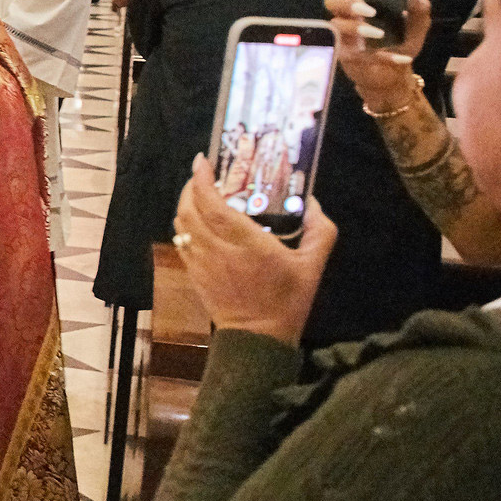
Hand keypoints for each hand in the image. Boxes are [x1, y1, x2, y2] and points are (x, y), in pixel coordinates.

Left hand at [172, 154, 336, 346]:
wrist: (258, 338)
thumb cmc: (287, 300)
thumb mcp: (313, 266)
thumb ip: (319, 232)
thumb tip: (314, 204)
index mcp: (245, 242)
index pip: (212, 203)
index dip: (202, 179)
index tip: (202, 161)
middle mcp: (216, 248)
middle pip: (189, 209)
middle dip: (191, 186)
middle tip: (203, 174)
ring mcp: (201, 262)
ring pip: (181, 224)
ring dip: (186, 204)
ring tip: (200, 194)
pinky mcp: (194, 273)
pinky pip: (182, 242)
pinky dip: (185, 225)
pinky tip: (197, 221)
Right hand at [332, 0, 432, 106]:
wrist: (391, 80)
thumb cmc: (398, 48)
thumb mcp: (417, 30)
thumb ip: (420, 12)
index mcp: (366, 5)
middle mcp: (350, 17)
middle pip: (333, 1)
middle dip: (347, 2)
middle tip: (368, 9)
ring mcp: (343, 36)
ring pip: (337, 25)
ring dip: (357, 28)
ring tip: (378, 33)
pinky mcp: (344, 55)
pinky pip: (352, 50)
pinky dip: (378, 55)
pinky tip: (397, 58)